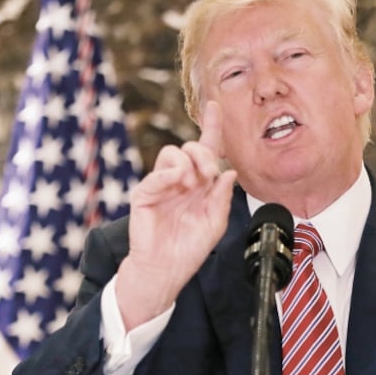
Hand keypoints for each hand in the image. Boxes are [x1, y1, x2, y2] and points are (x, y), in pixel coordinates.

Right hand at [116, 101, 237, 327]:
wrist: (166, 269)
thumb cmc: (189, 249)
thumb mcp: (215, 224)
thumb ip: (222, 198)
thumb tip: (230, 173)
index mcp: (200, 185)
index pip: (207, 149)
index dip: (211, 127)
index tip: (214, 105)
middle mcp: (181, 180)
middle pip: (192, 148)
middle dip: (204, 155)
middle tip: (210, 175)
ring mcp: (162, 185)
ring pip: (172, 153)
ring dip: (188, 164)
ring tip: (192, 185)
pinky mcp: (145, 193)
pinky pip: (157, 173)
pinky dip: (169, 175)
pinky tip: (178, 184)